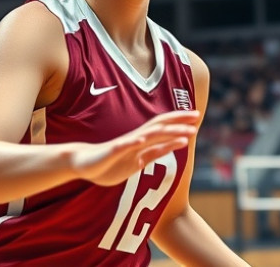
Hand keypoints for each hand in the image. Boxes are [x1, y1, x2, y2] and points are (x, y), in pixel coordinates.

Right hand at [70, 110, 198, 186]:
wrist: (82, 163)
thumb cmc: (110, 162)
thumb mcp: (137, 161)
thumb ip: (154, 153)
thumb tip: (173, 146)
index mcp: (142, 142)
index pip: (163, 128)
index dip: (180, 122)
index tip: (196, 118)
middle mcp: (136, 139)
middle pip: (160, 126)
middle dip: (178, 122)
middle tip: (197, 116)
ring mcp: (124, 144)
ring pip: (147, 135)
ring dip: (165, 133)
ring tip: (183, 133)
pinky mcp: (112, 152)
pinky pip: (123, 146)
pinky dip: (134, 142)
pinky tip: (143, 139)